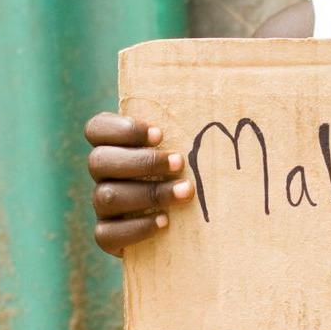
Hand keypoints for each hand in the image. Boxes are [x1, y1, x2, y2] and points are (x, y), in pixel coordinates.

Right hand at [85, 112, 195, 255]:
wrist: (187, 225)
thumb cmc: (192, 169)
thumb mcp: (192, 143)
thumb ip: (196, 122)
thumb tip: (234, 93)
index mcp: (113, 145)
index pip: (96, 129)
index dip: (122, 129)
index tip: (160, 134)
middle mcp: (103, 174)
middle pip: (99, 161)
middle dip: (142, 162)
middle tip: (180, 163)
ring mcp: (102, 206)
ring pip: (106, 196)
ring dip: (148, 193)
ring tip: (185, 192)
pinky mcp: (108, 236)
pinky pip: (106, 234)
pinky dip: (136, 227)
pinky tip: (165, 222)